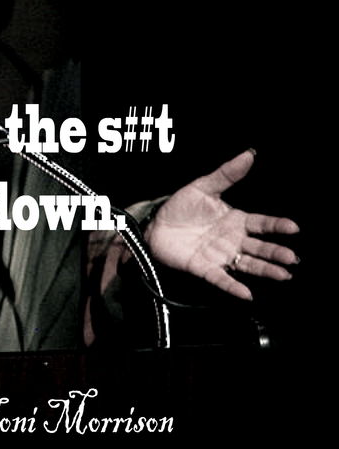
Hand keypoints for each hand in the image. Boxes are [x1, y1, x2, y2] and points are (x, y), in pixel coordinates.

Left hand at [145, 150, 299, 299]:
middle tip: (292, 257)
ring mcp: (220, 255)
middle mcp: (232, 240)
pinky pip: (220, 278)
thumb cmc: (181, 207)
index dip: (277, 226)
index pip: (262, 224)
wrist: (155, 224)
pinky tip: (247, 294)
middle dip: (276, 252)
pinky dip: (233, 285)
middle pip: (259, 247)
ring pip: (246, 264)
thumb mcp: (203, 187)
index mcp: (235, 221)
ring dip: (264, 270)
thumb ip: (227, 174)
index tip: (293, 227)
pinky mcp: (204, 268)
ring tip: (283, 274)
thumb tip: (249, 154)